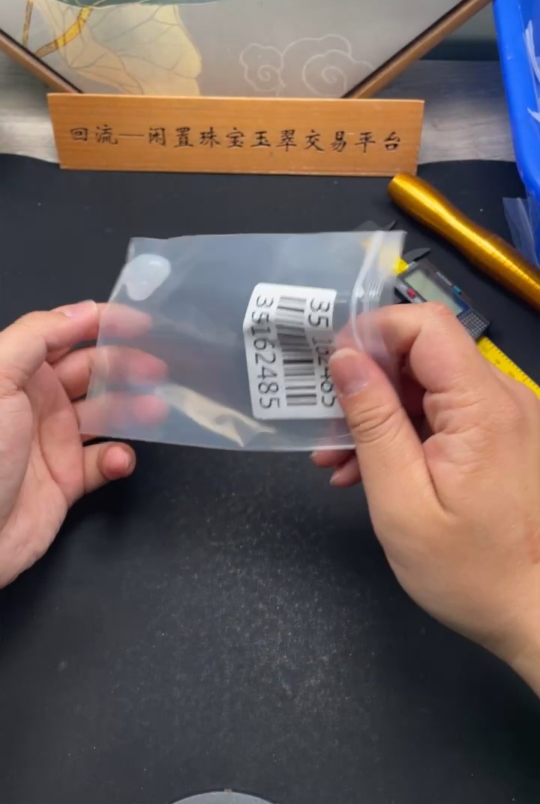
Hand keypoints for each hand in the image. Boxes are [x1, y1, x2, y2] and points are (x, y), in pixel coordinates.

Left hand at [0, 301, 164, 587]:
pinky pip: (104, 461)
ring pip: (106, 413)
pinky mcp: (66, 479)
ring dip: (133, 409)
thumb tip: (80, 310)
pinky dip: (119, 458)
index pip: (64, 334)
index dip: (102, 323)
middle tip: (157, 368)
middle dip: (126, 365)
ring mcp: (53, 440)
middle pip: (92, 371)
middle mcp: (36, 402)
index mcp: (16, 371)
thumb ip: (36, 337)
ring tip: (155, 411)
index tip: (140, 322)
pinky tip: (119, 458)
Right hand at [313, 304, 539, 692]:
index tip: (332, 370)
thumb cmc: (466, 571)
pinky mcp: (500, 436)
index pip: (426, 325)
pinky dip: (404, 432)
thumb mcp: (402, 502)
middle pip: (424, 352)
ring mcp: (504, 417)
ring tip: (339, 459)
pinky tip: (369, 469)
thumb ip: (373, 423)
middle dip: (368, 380)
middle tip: (326, 425)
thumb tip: (345, 359)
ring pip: (428, 384)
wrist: (532, 614)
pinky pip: (443, 413)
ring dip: (379, 412)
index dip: (373, 333)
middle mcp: (502, 398)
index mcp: (483, 407)